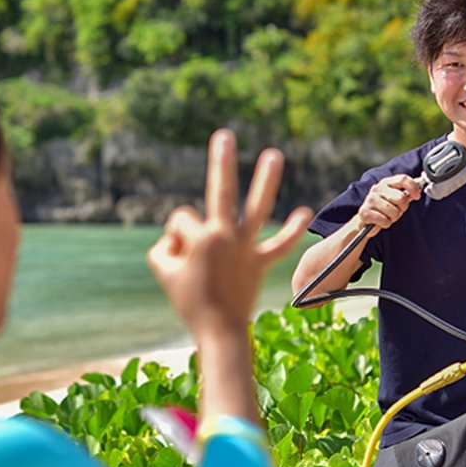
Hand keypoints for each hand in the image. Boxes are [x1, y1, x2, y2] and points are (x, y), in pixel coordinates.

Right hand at [147, 129, 312, 338]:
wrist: (219, 331)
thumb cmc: (188, 301)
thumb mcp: (162, 270)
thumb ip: (164, 245)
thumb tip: (178, 234)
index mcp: (202, 237)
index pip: (182, 218)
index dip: (175, 237)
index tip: (179, 259)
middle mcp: (227, 236)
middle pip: (222, 191)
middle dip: (221, 162)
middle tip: (224, 135)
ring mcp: (247, 248)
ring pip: (257, 208)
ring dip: (266, 181)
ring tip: (275, 154)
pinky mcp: (261, 262)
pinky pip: (279, 245)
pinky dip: (290, 231)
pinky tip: (304, 213)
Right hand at [358, 173, 421, 229]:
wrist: (364, 220)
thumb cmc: (382, 209)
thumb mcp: (394, 199)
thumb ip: (406, 194)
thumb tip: (418, 189)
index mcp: (386, 182)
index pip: (403, 179)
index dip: (413, 187)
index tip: (417, 196)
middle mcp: (377, 189)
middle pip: (401, 198)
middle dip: (402, 208)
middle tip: (396, 210)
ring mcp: (370, 200)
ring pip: (394, 212)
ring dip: (393, 218)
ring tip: (387, 216)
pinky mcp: (365, 212)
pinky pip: (385, 221)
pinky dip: (386, 224)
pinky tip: (380, 221)